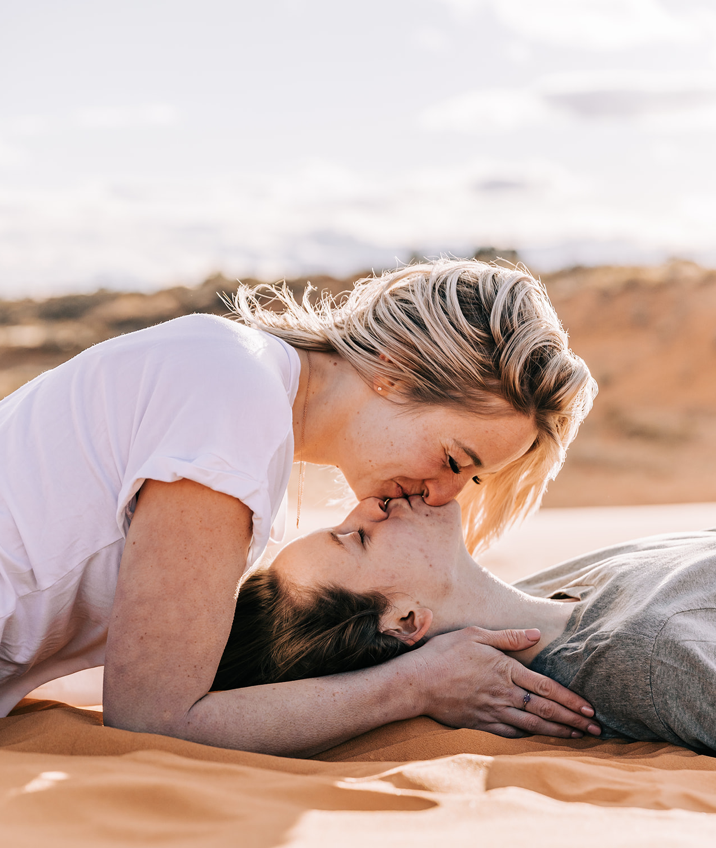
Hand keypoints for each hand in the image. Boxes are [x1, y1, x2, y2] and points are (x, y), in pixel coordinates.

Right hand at [407, 626, 600, 738]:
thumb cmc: (443, 653)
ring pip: (532, 725)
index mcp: (506, 670)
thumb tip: (535, 634)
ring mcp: (492, 711)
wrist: (416, 682)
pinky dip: (528, 736)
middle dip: (573, 720)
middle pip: (545, 710)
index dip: (570, 700)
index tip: (590, 708)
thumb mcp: (475, 634)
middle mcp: (503, 694)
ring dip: (558, 732)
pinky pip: (510, 732)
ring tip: (577, 737)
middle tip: (596, 730)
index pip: (547, 688)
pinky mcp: (479, 722)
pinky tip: (539, 738)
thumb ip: (508, 637)